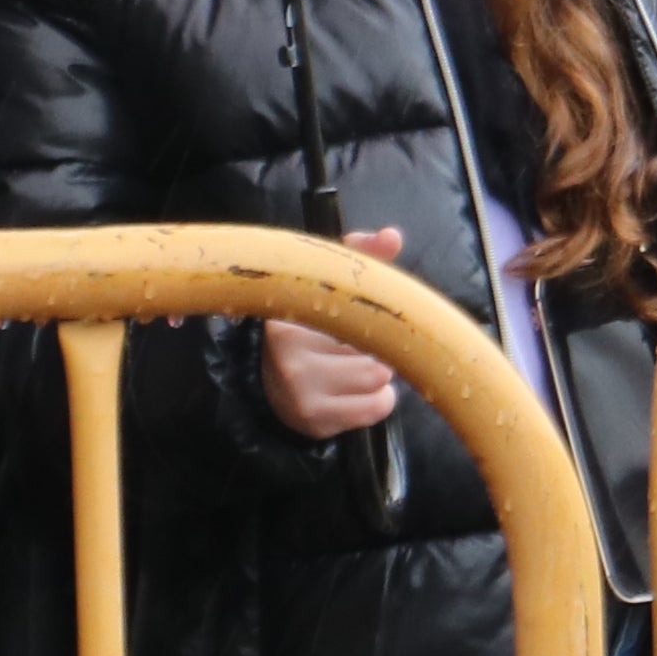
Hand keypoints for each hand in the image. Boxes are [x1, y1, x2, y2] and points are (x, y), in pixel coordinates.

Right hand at [259, 227, 412, 441]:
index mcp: (287, 311)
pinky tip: (360, 391)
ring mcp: (300, 391)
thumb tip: (393, 235)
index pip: (349, 301)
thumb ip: (358, 255)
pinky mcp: (315, 421)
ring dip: (380, 372)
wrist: (264, 384)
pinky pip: (377, 406)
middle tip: (354, 345)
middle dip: (372, 345)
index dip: (367, 310)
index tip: (365, 314)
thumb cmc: (305, 326)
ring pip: (378, 375)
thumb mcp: (321, 284)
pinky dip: (380, 398)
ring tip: (357, 367)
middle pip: (370, 344)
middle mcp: (289, 352)